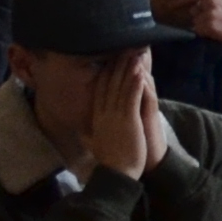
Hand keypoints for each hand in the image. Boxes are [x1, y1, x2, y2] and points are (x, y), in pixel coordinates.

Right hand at [83, 55, 159, 179]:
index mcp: (97, 117)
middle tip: (123, 46)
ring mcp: (114, 116)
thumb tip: (82, 128)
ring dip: (127, 68)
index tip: (110, 58)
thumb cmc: (111, 159)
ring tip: (133, 51)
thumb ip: (90, 131)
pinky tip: (138, 71)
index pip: (100, 89)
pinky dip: (134, 83)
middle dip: (116, 64)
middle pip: (109, 83)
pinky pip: (130, 98)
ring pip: (120, 87)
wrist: (116, 174)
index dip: (106, 72)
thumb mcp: (97, 141)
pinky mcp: (127, 121)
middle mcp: (103, 113)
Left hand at [191, 0, 221, 64]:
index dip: (189, 0)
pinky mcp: (208, 26)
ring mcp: (209, 13)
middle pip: (194, 8)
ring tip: (216, 26)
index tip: (183, 4)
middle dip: (201, 13)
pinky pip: (197, 29)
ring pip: (195, 19)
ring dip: (202, 24)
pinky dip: (204, 33)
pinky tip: (216, 32)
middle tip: (214, 19)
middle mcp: (211, 0)